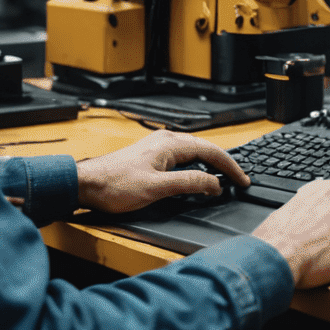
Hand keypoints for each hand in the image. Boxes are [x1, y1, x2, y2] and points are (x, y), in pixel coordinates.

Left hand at [76, 131, 248, 213]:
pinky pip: (183, 157)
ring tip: (224, 179)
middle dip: (224, 165)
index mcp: (170, 144)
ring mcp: (158, 147)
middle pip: (205, 149)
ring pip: (194, 152)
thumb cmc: (115, 186)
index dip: (230, 167)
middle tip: (239, 181)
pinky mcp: (151, 156)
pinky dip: (197, 166)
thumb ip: (188, 184)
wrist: (86, 184)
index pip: (211, 152)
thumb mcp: (156, 189)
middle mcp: (166, 140)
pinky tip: (197, 177)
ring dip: (211, 165)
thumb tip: (214, 184)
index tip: (242, 180)